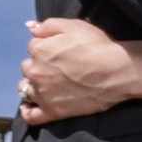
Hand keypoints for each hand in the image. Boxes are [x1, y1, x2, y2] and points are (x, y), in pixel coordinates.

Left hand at [16, 18, 135, 124]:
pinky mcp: (52, 112)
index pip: (33, 46)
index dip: (46, 47)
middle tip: (57, 67)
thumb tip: (31, 28)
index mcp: (38, 50)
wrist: (116, 71)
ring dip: (32, 85)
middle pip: (28, 67)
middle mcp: (35, 72)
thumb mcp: (73, 25)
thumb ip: (48, 25)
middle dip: (39, 65)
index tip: (59, 50)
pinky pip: (30, 116)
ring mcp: (42, 94)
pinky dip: (27, 110)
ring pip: (25, 89)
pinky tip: (30, 106)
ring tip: (46, 84)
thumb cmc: (96, 46)